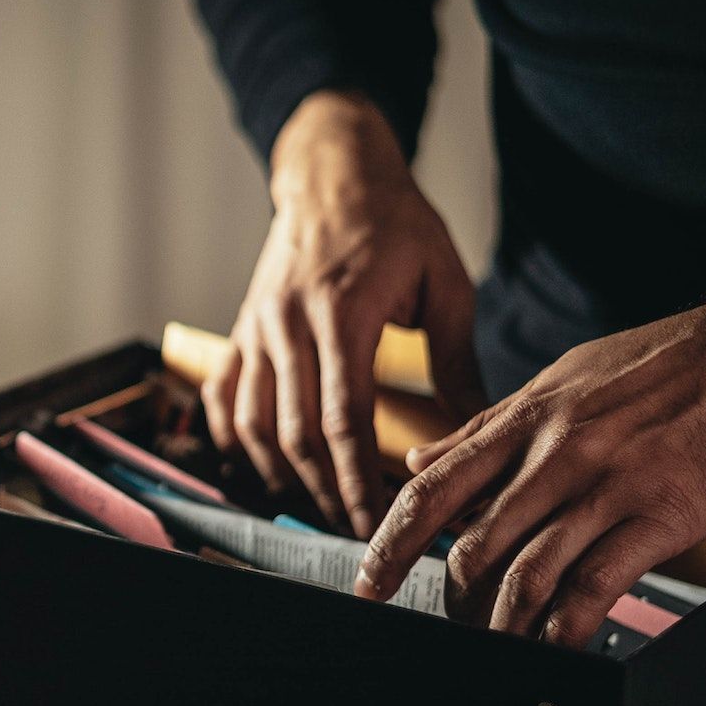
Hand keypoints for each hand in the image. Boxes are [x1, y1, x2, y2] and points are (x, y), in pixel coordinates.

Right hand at [202, 91, 486, 537]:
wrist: (332, 175)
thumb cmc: (396, 224)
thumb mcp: (444, 281)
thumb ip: (455, 360)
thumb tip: (481, 428)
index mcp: (343, 313)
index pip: (344, 419)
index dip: (357, 480)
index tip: (378, 522)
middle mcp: (289, 324)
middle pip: (296, 434)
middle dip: (325, 492)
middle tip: (356, 531)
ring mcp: (256, 328)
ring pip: (255, 425)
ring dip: (284, 476)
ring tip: (319, 507)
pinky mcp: (240, 330)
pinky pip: (224, 399)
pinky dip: (237, 441)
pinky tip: (264, 468)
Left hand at [353, 290, 705, 645]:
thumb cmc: (661, 363)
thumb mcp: (557, 380)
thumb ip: (483, 428)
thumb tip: (419, 459)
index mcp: (524, 422)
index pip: (432, 491)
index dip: (390, 546)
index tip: (368, 585)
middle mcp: (554, 455)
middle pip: (474, 545)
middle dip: (452, 602)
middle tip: (450, 629)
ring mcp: (606, 486)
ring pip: (527, 573)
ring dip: (504, 626)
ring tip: (499, 649)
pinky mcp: (659, 516)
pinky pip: (595, 585)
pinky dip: (566, 629)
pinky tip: (556, 646)